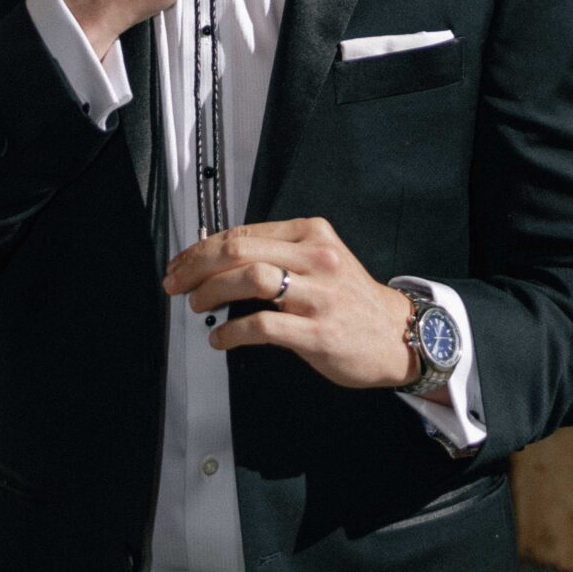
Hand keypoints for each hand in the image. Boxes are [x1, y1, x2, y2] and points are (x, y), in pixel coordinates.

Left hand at [162, 216, 418, 390]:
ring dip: (212, 292)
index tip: (182, 262)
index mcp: (311, 233)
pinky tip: (221, 338)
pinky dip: (232, 332)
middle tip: (176, 282)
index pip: (243, 232)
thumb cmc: (351, 299)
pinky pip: (263, 326)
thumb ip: (277, 254)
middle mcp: (316, 257)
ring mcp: (318, 295)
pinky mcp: (318, 332)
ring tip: (197, 304)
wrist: (396, 335)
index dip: (202, 247)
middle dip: (197, 265)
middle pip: (240, 250)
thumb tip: (218, 258)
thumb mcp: (319, 260)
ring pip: (250, 279)